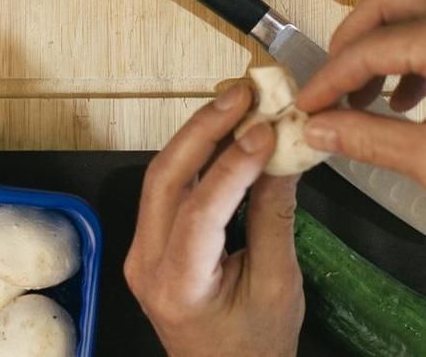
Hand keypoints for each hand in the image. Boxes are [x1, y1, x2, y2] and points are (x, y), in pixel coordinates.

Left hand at [126, 81, 302, 356]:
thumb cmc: (256, 347)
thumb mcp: (278, 286)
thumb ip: (275, 218)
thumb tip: (282, 154)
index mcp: (177, 285)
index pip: (200, 210)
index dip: (233, 164)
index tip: (267, 129)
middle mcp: (146, 264)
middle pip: (165, 179)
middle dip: (204, 128)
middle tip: (244, 93)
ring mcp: (143, 253)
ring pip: (163, 177)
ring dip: (199, 135)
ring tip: (239, 102)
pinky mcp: (152, 245)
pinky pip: (169, 190)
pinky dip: (198, 157)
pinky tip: (227, 134)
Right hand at [295, 0, 425, 242]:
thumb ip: (365, 137)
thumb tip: (319, 128)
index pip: (369, 47)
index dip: (329, 78)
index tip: (306, 103)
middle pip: (388, 3)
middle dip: (351, 42)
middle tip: (331, 85)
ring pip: (418, 10)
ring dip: (385, 46)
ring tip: (368, 101)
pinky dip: (418, 51)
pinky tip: (410, 99)